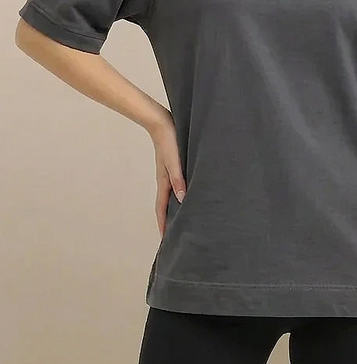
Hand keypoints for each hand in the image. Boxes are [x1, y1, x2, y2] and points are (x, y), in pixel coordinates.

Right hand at [148, 108, 185, 238]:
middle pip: (166, 205)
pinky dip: (179, 193)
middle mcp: (166, 180)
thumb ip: (178, 179)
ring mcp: (169, 173)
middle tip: (175, 234)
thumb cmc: (170, 141)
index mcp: (165, 182)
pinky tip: (187, 193)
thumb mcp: (175, 161)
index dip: (164, 224)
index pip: (162, 209)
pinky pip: (176, 184)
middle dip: (168, 220)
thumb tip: (182, 199)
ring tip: (182, 219)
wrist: (163, 123)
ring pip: (171, 195)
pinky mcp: (174, 165)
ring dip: (174, 208)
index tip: (165, 240)